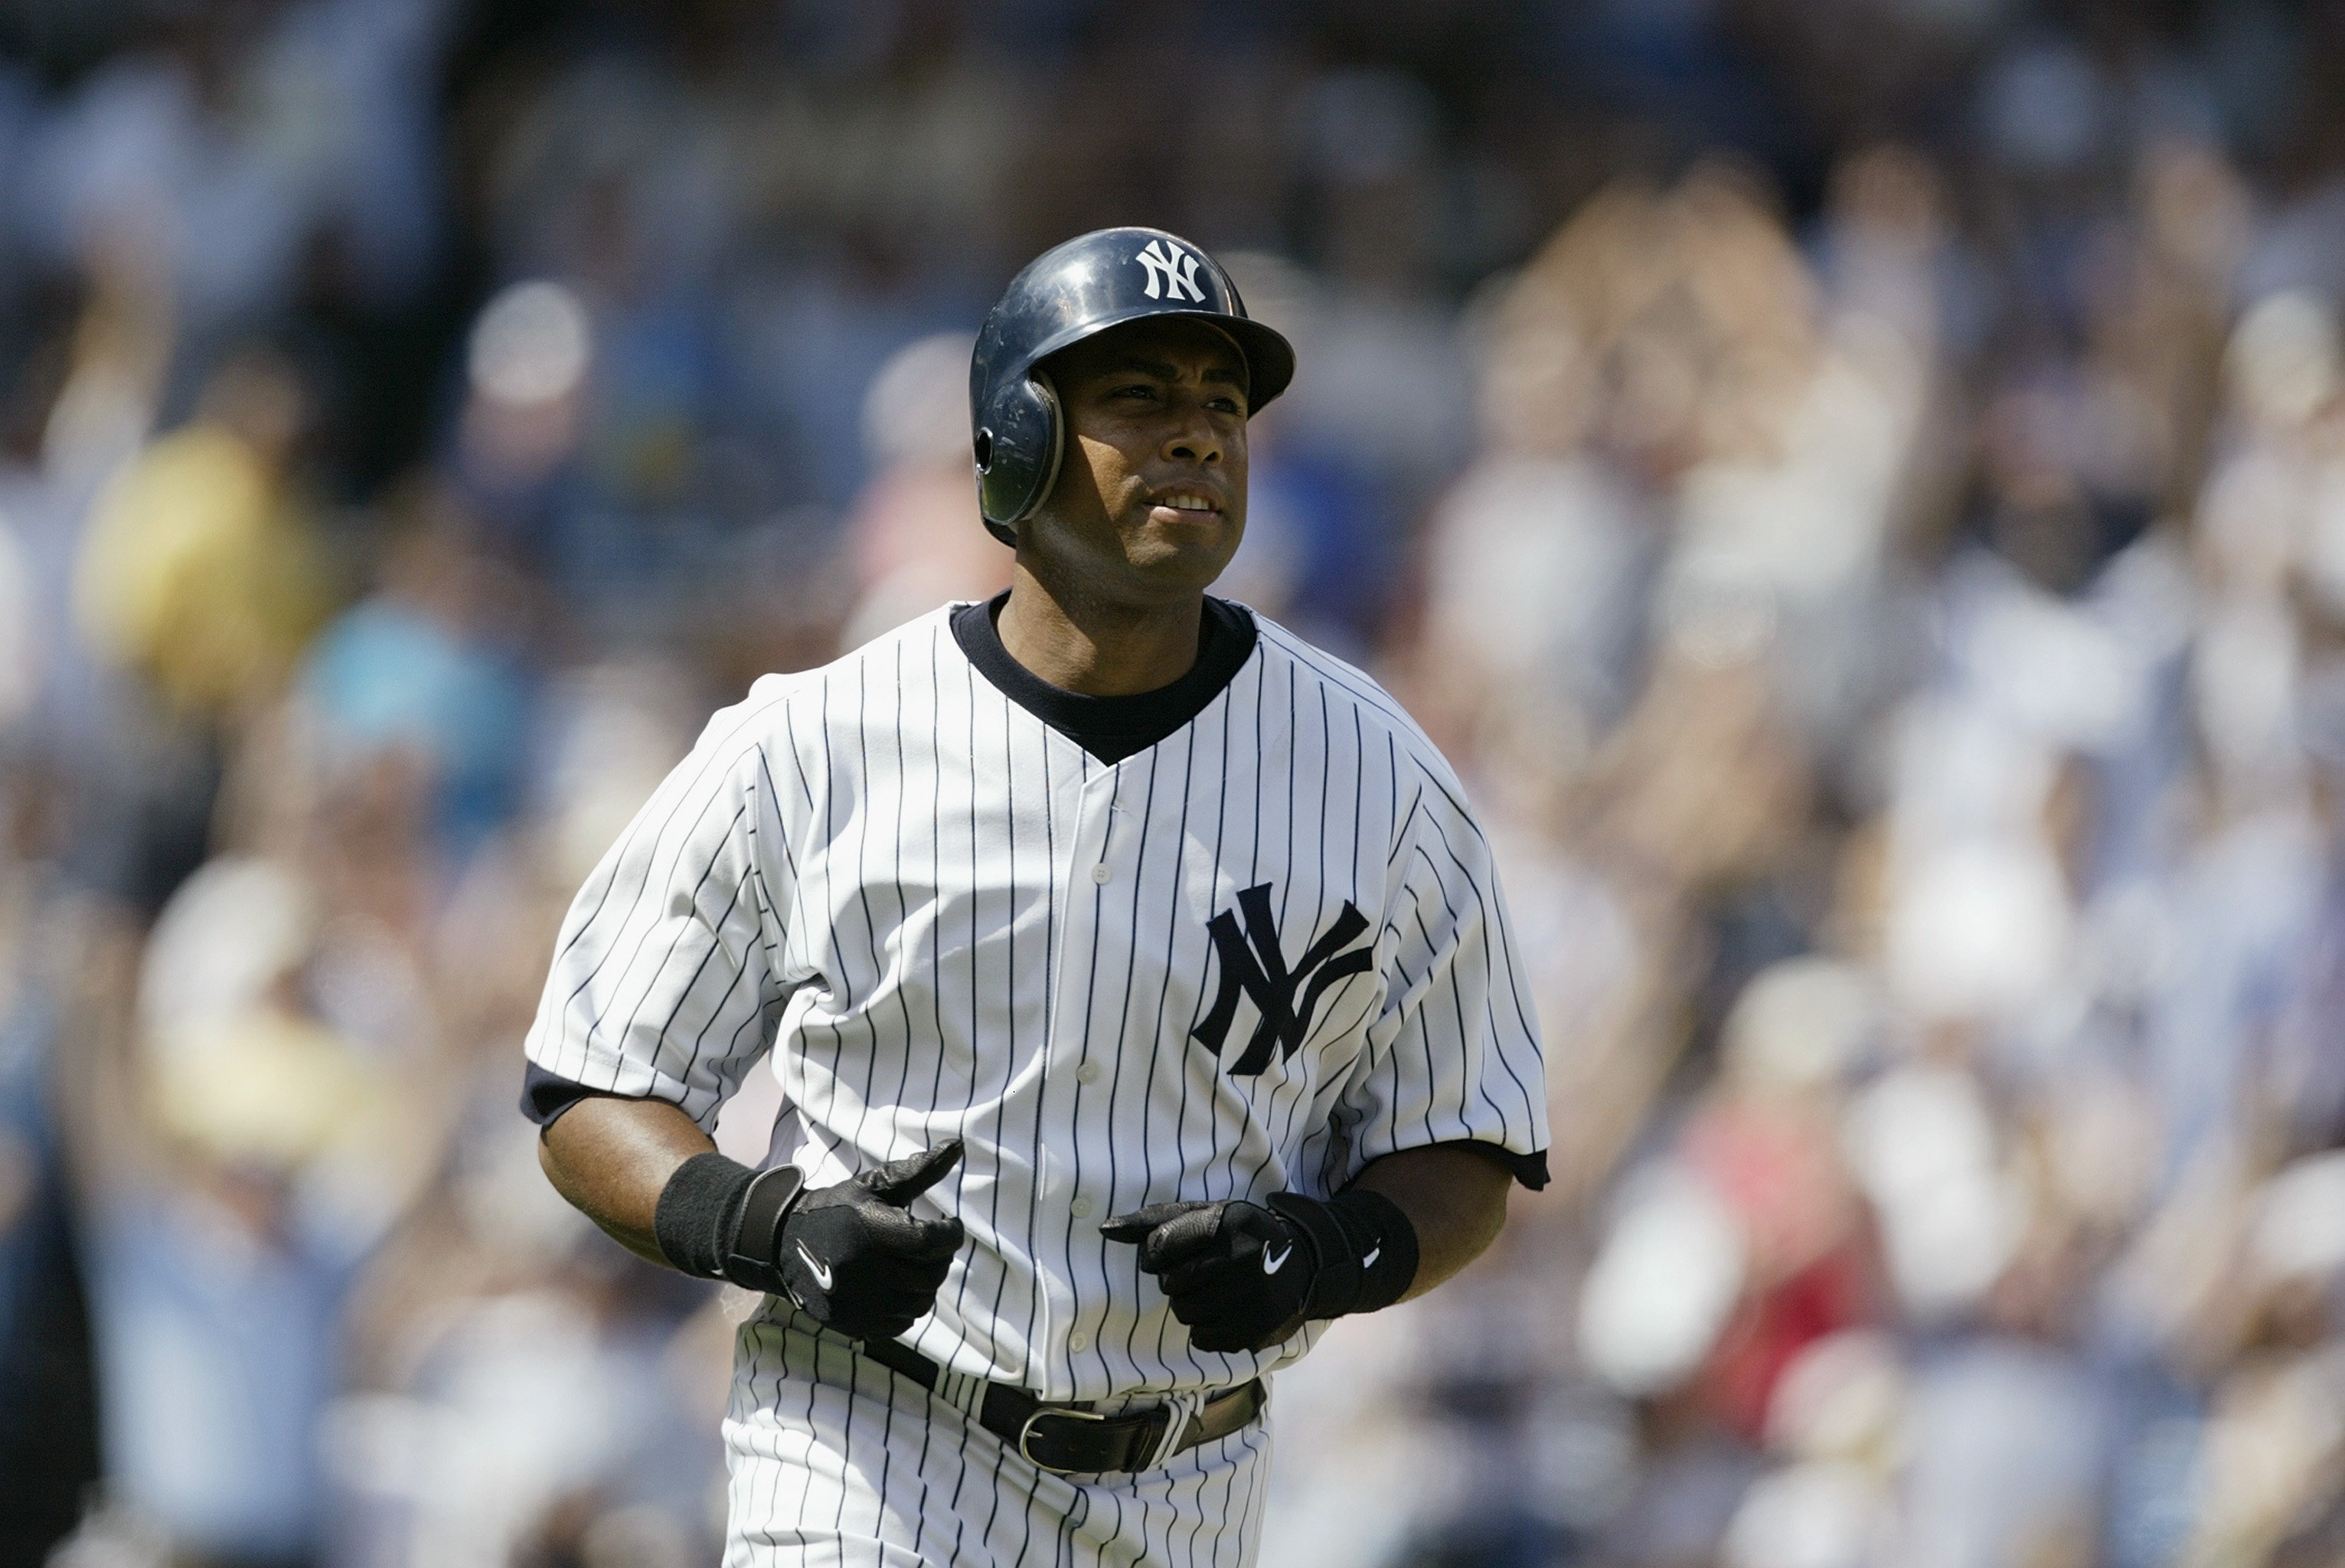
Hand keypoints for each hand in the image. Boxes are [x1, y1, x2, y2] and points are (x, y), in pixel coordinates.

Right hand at [773, 1140, 965, 1340]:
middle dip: (940, 1258)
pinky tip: (898, 1287)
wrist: (783, 1242)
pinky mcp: (851, 1322)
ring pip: (920, 1302)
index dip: (951, 1234)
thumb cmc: (838, 1209)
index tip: (951, 1224)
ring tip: (916, 1266)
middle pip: (931, 1275)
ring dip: (927, 1284)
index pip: (932, 1242)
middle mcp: (864, 1269)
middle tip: (932, 1245)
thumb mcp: (874, 1185)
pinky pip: (901, 1323)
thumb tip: (958, 1146)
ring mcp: (857, 1301)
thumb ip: (919, 1170)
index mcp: (871, 1230)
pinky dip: (907, 1306)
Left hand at [1102, 1198, 1312, 1353]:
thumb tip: (1104, 1229)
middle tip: (1200, 1272)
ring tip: (1213, 1291)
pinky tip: (1226, 1310)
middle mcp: (1243, 1258)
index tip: (1171, 1253)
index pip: (1158, 1247)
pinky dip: (1206, 1329)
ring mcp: (1254, 1295)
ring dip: (1190, 1306)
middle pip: (1171, 1284)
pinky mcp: (1258, 1328)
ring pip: (1185, 1314)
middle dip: (1176, 1281)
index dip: (1157, 1254)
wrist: (1301, 1262)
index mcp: (1226, 1222)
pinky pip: (1204, 1339)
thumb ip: (1152, 1221)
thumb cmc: (1238, 1236)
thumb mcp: (1203, 1215)